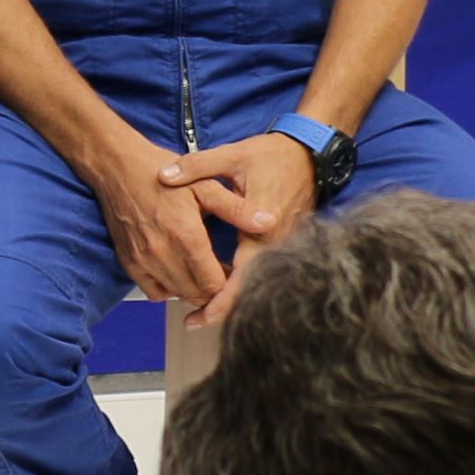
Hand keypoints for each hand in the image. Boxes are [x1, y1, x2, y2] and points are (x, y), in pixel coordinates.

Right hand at [81, 125, 228, 319]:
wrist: (118, 167)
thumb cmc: (161, 172)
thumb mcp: (205, 185)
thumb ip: (237, 209)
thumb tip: (268, 222)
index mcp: (186, 235)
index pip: (213, 283)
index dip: (228, 282)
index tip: (231, 269)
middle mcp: (163, 253)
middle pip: (196, 293)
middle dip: (212, 288)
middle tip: (219, 270)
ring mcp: (143, 260)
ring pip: (176, 294)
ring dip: (192, 288)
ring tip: (200, 269)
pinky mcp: (129, 262)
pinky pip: (154, 292)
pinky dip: (168, 288)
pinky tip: (177, 271)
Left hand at [183, 130, 324, 321]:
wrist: (310, 153)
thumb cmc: (272, 155)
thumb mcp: (233, 156)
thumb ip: (197, 166)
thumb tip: (163, 176)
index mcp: (260, 227)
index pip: (240, 276)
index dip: (219, 301)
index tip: (197, 317)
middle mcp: (275, 243)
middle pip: (248, 288)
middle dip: (220, 307)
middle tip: (192, 321)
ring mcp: (283, 244)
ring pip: (256, 281)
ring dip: (231, 296)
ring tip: (201, 310)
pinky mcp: (284, 242)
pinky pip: (264, 270)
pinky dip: (243, 283)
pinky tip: (223, 287)